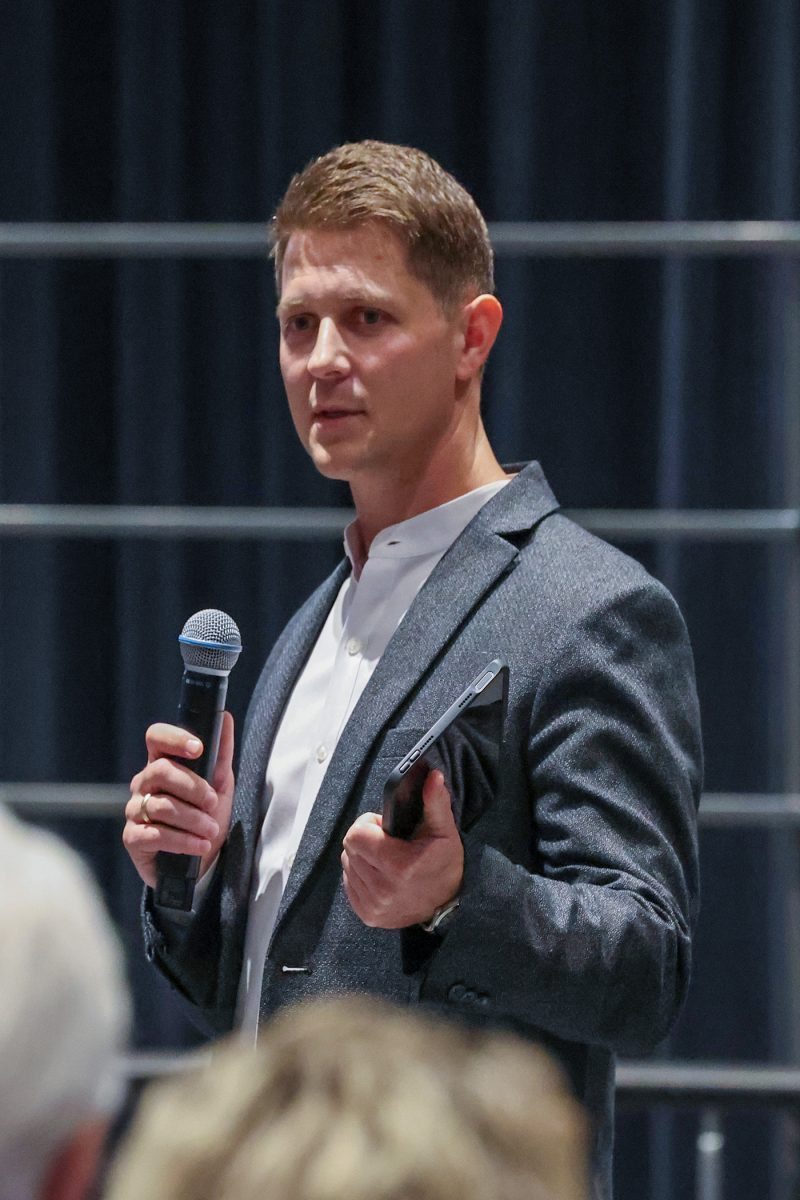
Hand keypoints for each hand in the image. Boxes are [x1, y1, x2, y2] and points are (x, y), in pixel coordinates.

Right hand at [123, 712, 234, 888]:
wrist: (202, 862)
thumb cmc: (207, 817)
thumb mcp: (220, 785)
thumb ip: (221, 754)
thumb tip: (225, 717)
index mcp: (162, 764)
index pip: (156, 737)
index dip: (174, 738)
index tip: (199, 749)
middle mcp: (144, 783)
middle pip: (161, 771)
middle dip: (193, 787)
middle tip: (213, 804)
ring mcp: (135, 810)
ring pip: (162, 805)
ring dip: (193, 819)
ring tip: (211, 830)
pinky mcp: (133, 838)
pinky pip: (155, 834)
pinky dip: (183, 841)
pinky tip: (199, 846)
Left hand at [341, 769, 463, 927]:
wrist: (449, 906)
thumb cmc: (445, 863)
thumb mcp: (444, 831)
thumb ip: (435, 802)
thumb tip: (433, 776)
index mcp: (399, 866)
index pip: (355, 835)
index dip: (368, 825)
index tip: (384, 828)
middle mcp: (383, 889)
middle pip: (349, 849)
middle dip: (365, 840)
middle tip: (386, 843)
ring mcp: (373, 905)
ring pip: (347, 865)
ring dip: (361, 858)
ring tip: (384, 859)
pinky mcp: (368, 915)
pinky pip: (349, 884)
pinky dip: (360, 875)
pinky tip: (380, 875)